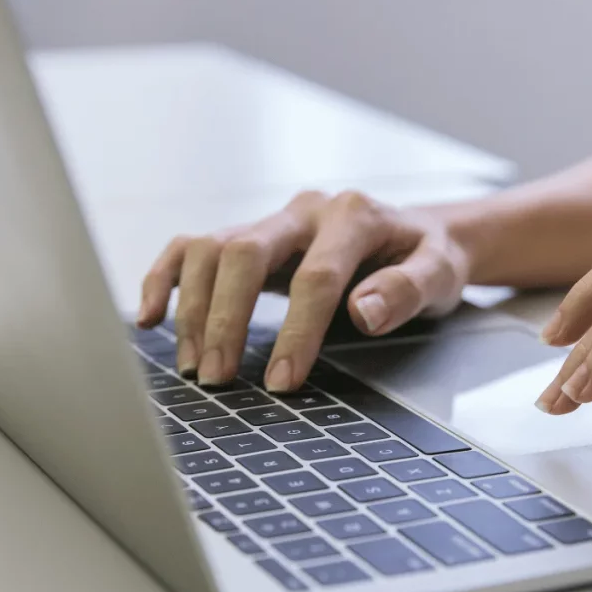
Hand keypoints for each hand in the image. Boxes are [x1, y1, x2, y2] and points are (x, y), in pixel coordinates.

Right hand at [137, 190, 469, 390]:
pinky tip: (150, 318)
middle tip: (218, 379)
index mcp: (354, 215)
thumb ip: (409, 290)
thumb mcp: (441, 273)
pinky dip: (164, 280)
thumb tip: (363, 312)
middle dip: (227, 319)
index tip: (281, 381)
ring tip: (196, 366)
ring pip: (210, 249)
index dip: (296, 331)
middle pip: (244, 252)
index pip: (315, 275)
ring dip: (194, 309)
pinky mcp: (250, 237)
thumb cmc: (428, 258)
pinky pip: (192, 248)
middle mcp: (305, 211)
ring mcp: (272, 221)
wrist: (416, 235)